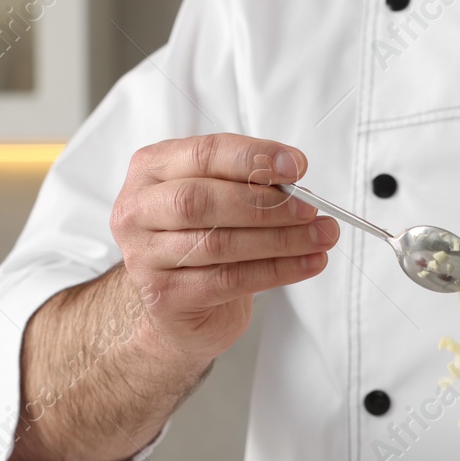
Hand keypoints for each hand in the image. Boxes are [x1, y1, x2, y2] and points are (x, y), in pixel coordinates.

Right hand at [110, 132, 338, 359]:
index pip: (203, 154)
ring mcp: (145, 256)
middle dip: (265, 203)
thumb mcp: (216, 200)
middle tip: (309, 208)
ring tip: (320, 237)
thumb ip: (245, 183)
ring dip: (280, 239)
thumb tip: (295, 181)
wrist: (173, 305)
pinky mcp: (165, 297)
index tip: (296, 166)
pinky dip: (276, 271)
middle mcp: (138, 210)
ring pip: (218, 243)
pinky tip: (308, 263)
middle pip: (202, 200)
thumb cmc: (198, 240)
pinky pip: (228, 281)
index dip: (252, 158)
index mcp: (151, 170)